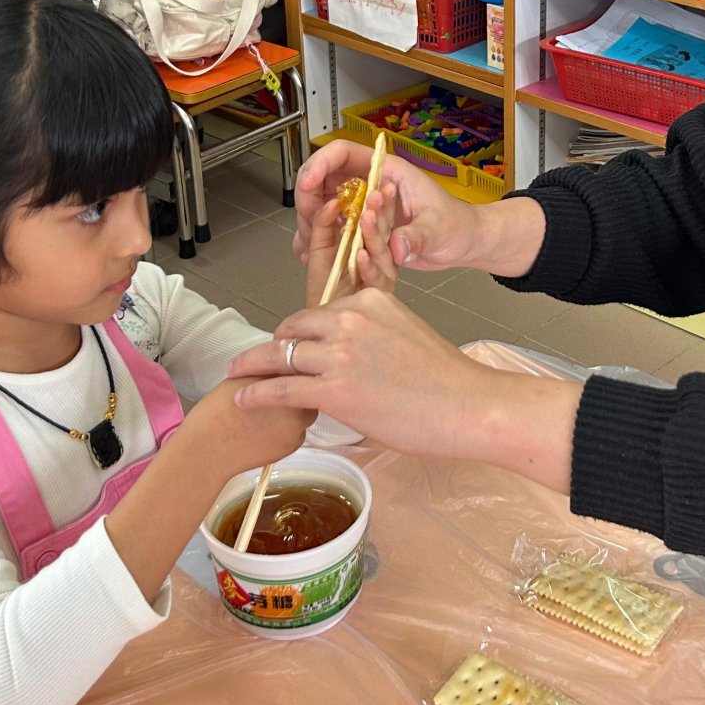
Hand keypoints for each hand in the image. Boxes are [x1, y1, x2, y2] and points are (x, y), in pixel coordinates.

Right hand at [178, 378, 314, 482]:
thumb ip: (268, 371)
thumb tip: (282, 367)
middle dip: (296, 387)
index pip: (298, 365)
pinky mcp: (293, 445)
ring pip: (305, 411)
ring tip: (267, 413)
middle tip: (271, 391)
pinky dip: (286, 427)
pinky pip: (297, 430)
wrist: (208, 446)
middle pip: (308, 388)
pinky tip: (265, 429)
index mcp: (284, 381)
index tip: (276, 371)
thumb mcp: (243, 377)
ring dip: (293, 408)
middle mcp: (298, 402)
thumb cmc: (218, 408)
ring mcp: (298, 426)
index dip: (288, 367)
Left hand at [228, 290, 581, 489]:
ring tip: (237, 375)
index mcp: (369, 300)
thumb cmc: (446, 380)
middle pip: (292, 328)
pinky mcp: (334, 390)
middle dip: (272, 345)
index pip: (317, 311)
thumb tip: (352, 356)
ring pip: (280, 356)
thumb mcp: (406, 333)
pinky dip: (256, 394)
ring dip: (252, 367)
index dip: (299, 331)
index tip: (288, 343)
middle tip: (255, 360)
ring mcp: (339, 354)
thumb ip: (372, 335)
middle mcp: (349, 319)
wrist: (468, 404)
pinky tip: (243, 399)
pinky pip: (281, 389)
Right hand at [291, 141, 487, 275]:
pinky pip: (334, 231)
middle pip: (325, 181)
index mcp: (387, 173)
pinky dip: (322, 243)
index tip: (307, 184)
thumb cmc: (458, 225)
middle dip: (310, 200)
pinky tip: (316, 257)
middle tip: (309, 224)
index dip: (320, 164)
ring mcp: (365, 208)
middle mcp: (371, 187)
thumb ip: (418, 236)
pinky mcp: (364, 230)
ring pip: (324, 208)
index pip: (343, 154)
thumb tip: (396, 247)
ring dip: (312, 225)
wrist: (464, 243)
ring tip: (309, 248)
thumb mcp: (439, 229)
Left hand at [303, 183, 397, 307]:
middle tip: (379, 192)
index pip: (378, 218)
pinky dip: (368, 266)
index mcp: (368, 244)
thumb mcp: (319, 250)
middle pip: (384, 231)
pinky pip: (375, 279)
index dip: (382, 201)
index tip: (382, 183)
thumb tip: (331, 202)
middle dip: (381, 211)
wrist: (324, 325)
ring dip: (374, 234)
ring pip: (381, 252)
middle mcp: (379, 258)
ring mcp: (382, 275)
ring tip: (368, 217)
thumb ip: (323, 225)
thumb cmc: (325, 290)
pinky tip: (362, 254)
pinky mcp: (379, 296)